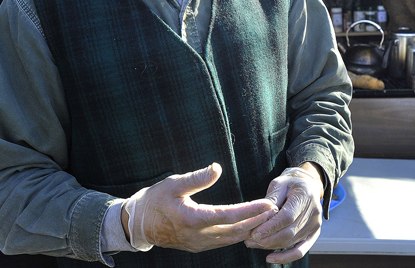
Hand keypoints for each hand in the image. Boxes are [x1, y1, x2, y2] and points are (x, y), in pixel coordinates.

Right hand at [122, 163, 276, 251]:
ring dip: (251, 230)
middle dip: (258, 221)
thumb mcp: (173, 184)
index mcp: (192, 219)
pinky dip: (239, 235)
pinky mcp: (198, 246)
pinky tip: (250, 228)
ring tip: (268, 219)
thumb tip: (217, 168)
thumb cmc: (155, 199)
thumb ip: (197, 178)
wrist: (137, 224)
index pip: (229, 215)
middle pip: (235, 231)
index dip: (251, 210)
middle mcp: (198, 236)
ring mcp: (198, 244)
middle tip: (276, 210)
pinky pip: (224, 242)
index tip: (268, 204)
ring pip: (231, 239)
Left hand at [245, 163, 323, 263]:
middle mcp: (314, 212)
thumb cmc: (289, 184)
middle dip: (268, 239)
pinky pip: (300, 250)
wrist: (307, 185)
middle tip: (249, 240)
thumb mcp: (278, 184)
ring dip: (271, 246)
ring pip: (291, 241)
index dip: (271, 227)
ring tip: (253, 244)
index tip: (254, 233)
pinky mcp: (314, 234)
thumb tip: (258, 216)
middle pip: (289, 232)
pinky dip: (286, 257)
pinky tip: (271, 258)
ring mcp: (315, 224)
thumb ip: (270, 200)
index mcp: (305, 196)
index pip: (287, 216)